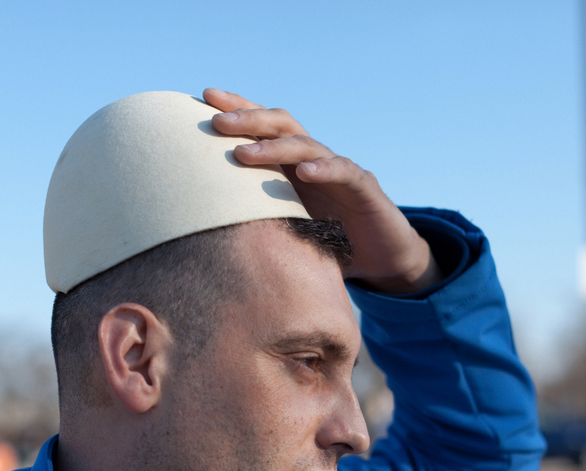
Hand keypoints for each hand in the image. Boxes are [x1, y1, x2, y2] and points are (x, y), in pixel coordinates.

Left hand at [204, 88, 439, 293]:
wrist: (382, 255)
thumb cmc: (329, 241)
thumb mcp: (285, 228)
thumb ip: (255, 219)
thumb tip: (203, 227)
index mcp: (292, 166)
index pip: (263, 128)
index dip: (238, 109)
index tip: (204, 99)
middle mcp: (314, 160)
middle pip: (281, 126)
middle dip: (248, 119)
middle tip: (216, 122)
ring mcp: (340, 170)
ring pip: (306, 146)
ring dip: (274, 147)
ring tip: (243, 153)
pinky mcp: (365, 188)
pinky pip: (344, 171)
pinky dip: (324, 169)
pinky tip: (305, 172)